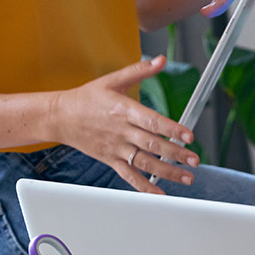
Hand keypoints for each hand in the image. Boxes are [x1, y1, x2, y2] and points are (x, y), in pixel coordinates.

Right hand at [50, 56, 199, 193]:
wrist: (60, 116)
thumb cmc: (88, 97)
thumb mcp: (114, 79)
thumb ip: (140, 70)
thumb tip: (161, 59)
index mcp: (124, 110)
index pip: (151, 121)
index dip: (171, 129)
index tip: (188, 135)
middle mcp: (121, 131)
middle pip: (151, 145)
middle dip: (175, 154)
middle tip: (194, 160)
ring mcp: (115, 148)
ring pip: (144, 163)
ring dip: (166, 172)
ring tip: (187, 177)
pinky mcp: (110, 159)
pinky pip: (128, 175)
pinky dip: (144, 186)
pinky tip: (160, 194)